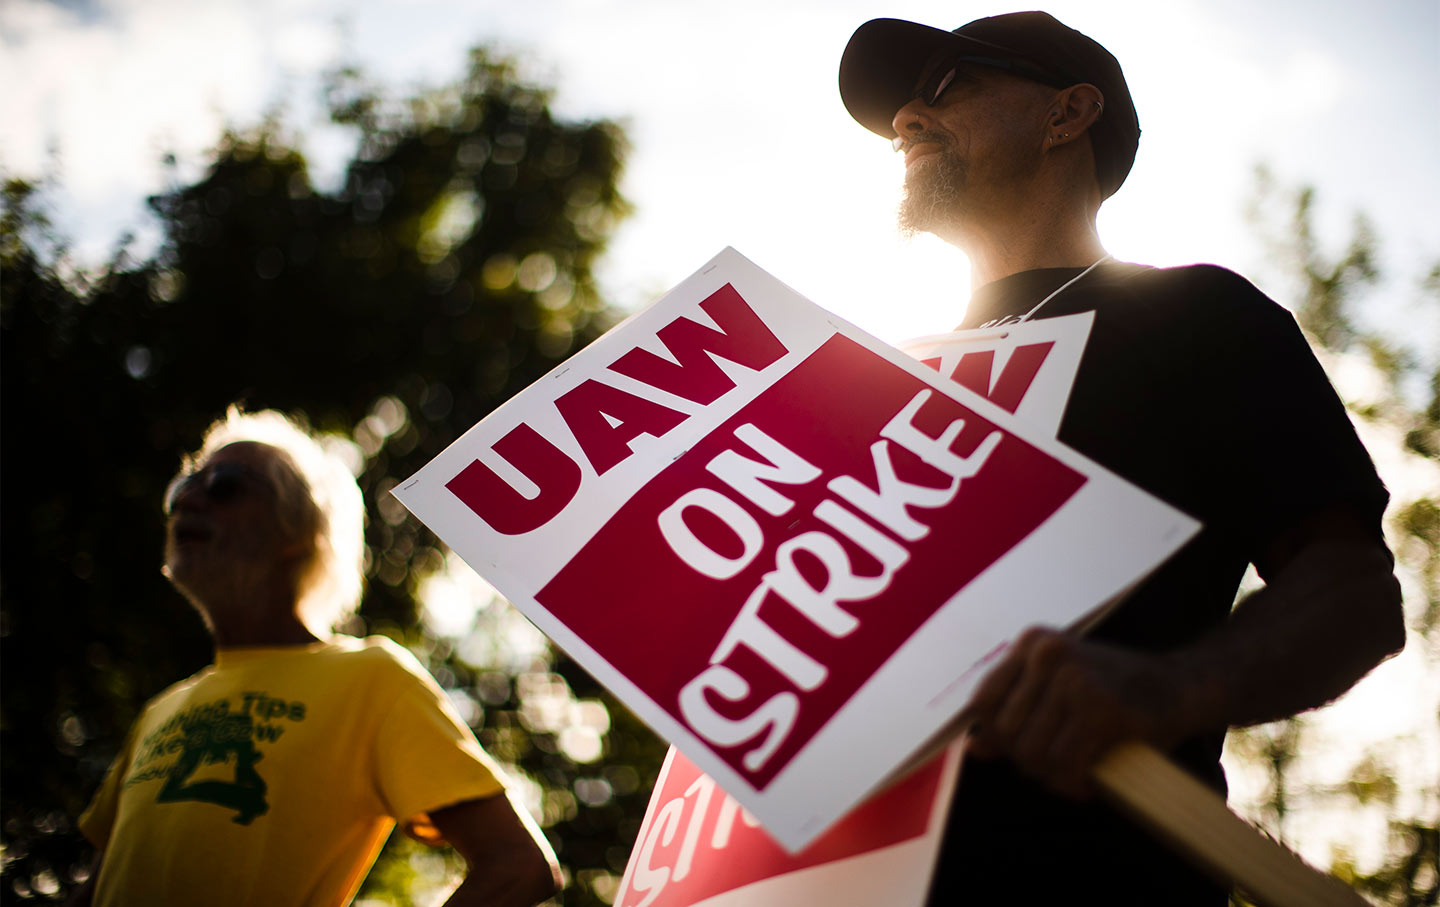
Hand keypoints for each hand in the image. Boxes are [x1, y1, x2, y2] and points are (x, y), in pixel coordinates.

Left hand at [961, 627, 1193, 799]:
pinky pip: (1065, 764)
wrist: (1182, 686)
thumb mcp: (1057, 688)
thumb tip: (974, 748)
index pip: (983, 702)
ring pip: (1034, 753)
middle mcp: (1048, 653)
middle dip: (1029, 760)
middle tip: (1058, 766)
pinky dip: (1073, 783)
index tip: (1023, 748)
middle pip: (1007, 732)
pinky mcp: (1101, 707)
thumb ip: (1015, 713)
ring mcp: (1074, 678)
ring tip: (1074, 774)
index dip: (997, 736)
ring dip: (1053, 776)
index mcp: (1032, 643)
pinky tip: (1089, 781)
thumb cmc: (1115, 688)